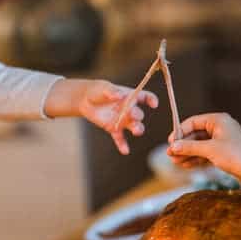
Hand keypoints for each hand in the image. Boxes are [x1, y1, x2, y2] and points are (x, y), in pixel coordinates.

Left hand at [44, 79, 158, 154]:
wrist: (86, 100)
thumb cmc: (98, 90)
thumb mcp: (104, 88)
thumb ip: (112, 91)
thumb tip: (119, 95)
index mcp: (130, 97)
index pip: (145, 97)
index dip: (151, 100)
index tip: (154, 104)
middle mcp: (130, 109)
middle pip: (139, 114)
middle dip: (137, 115)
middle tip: (131, 114)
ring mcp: (123, 120)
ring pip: (135, 127)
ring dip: (137, 129)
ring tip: (136, 131)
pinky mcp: (114, 129)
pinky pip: (120, 138)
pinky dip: (122, 145)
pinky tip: (125, 151)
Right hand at [166, 113, 240, 181]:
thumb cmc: (236, 156)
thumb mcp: (209, 150)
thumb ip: (189, 147)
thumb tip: (172, 147)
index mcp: (218, 120)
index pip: (193, 121)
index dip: (180, 131)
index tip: (171, 142)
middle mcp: (220, 128)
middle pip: (195, 134)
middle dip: (183, 145)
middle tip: (170, 155)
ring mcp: (222, 140)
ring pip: (200, 145)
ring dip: (188, 153)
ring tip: (175, 162)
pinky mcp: (224, 152)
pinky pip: (206, 153)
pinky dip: (196, 159)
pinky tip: (186, 165)